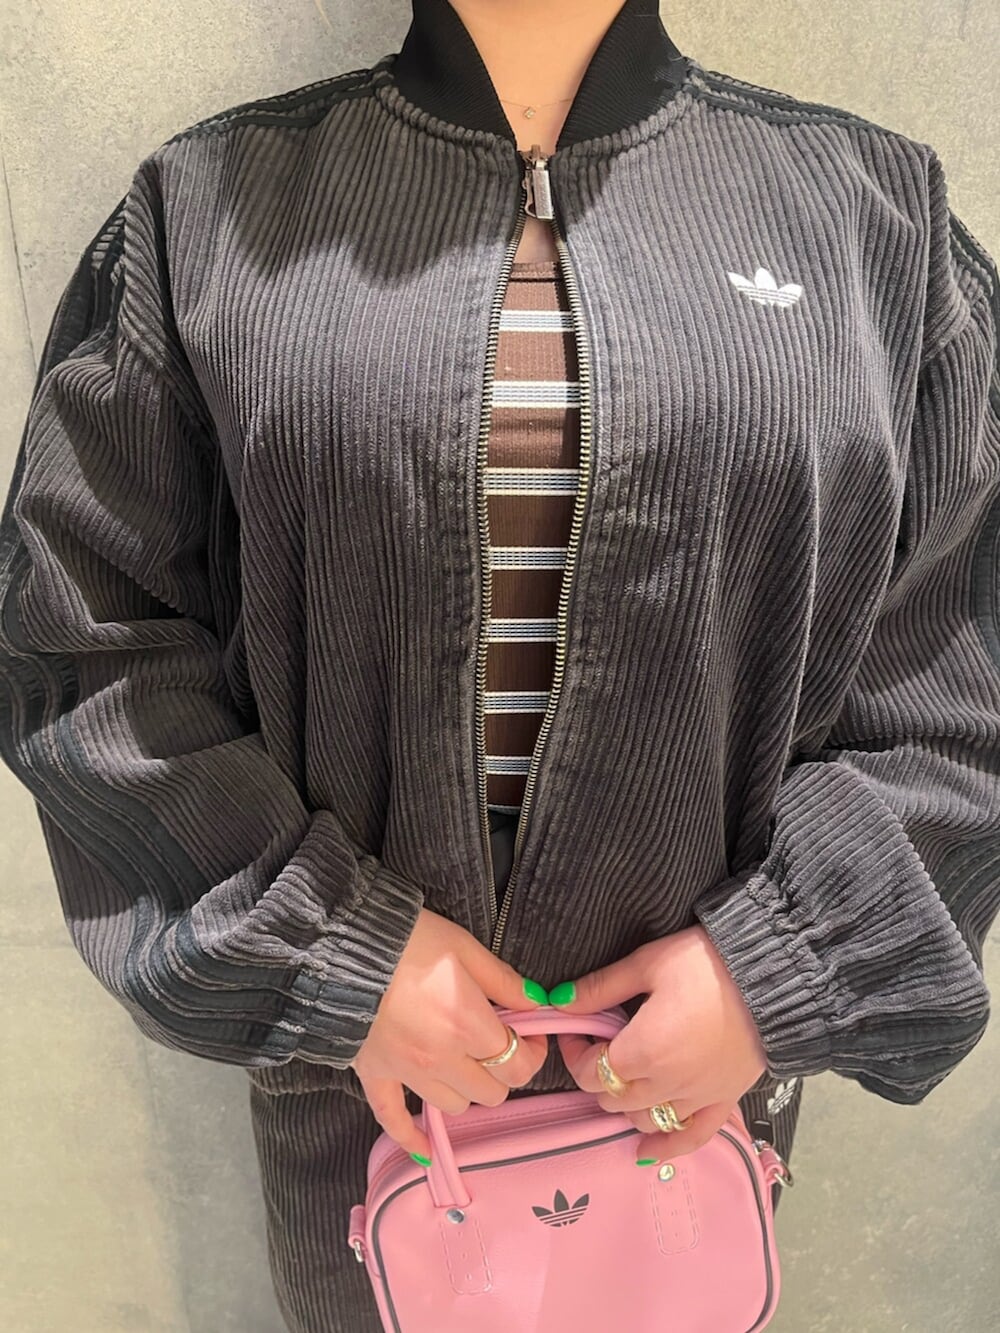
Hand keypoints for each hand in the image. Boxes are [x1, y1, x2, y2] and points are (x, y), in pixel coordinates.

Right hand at [349, 908, 549, 1162]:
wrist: (343, 946)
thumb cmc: (407, 940)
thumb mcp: (464, 947)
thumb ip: (504, 981)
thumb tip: (536, 1003)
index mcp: (468, 1024)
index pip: (518, 1064)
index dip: (532, 1052)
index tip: (529, 1034)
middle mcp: (441, 1058)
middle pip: (491, 1092)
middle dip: (502, 1070)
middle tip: (497, 1044)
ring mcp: (406, 1072)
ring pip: (454, 1106)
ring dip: (465, 1088)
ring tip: (463, 1062)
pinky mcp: (375, 1075)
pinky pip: (392, 1120)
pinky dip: (410, 1137)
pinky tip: (424, 1148)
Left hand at [551, 925, 767, 1163]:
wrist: (773, 975)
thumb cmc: (706, 962)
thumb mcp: (648, 964)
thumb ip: (601, 988)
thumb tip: (559, 1002)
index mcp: (643, 1051)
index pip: (589, 1072)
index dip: (576, 1051)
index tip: (580, 1028)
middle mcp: (667, 1084)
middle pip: (613, 1099)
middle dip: (598, 1073)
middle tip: (603, 1043)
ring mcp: (697, 1097)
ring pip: (644, 1120)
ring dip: (627, 1104)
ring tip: (627, 1075)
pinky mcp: (724, 1100)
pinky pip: (692, 1137)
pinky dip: (667, 1147)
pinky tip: (646, 1153)